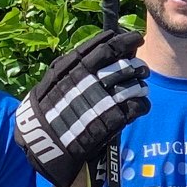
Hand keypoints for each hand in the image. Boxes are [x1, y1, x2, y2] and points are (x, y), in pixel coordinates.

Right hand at [13, 28, 150, 186]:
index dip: (122, 40)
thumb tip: (97, 52)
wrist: (44, 149)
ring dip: (140, 84)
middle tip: (141, 65)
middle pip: (120, 64)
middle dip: (135, 62)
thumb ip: (70, 69)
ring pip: (131, 84)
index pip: (101, 47)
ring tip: (142, 86)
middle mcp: (84, 81)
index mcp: (69, 69)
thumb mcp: (50, 85)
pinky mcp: (109, 123)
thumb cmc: (47, 115)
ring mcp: (97, 102)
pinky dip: (142, 104)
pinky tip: (141, 106)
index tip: (134, 37)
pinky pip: (136, 107)